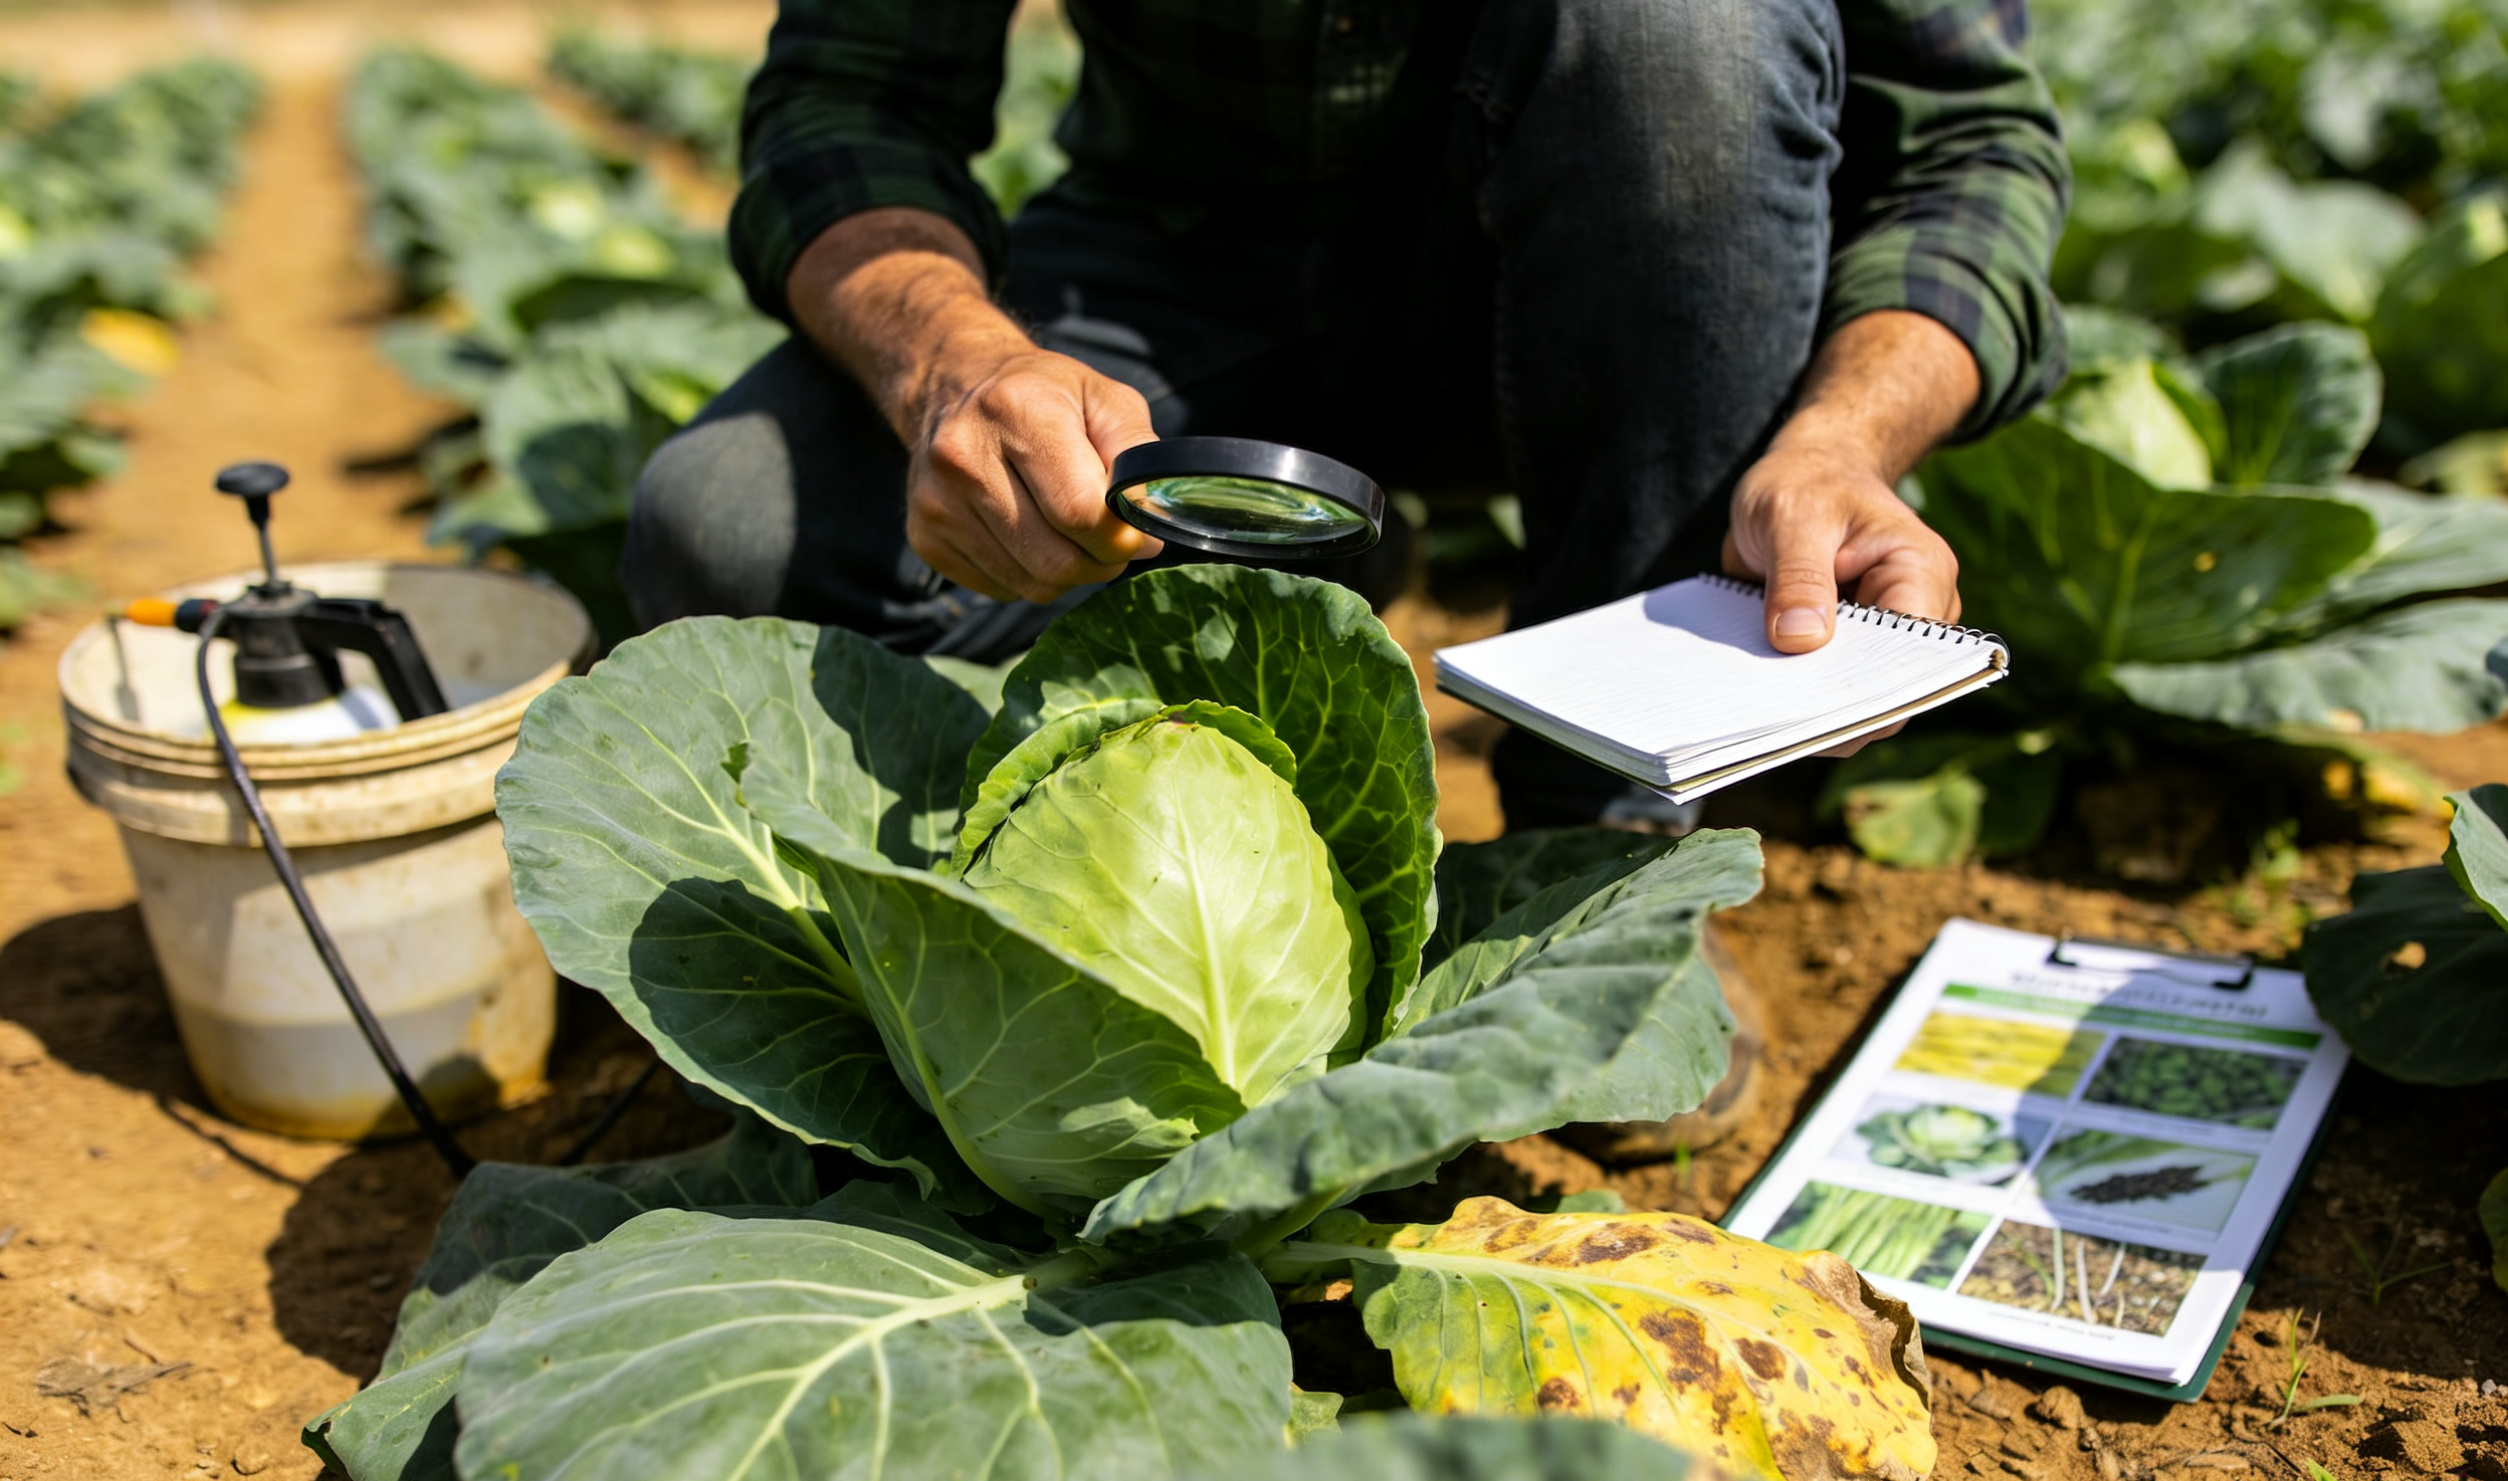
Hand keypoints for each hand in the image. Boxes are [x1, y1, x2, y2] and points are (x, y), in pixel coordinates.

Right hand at [904, 342, 1162, 602]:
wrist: (957, 387)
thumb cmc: (1044, 395)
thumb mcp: (1104, 398)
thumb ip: (1137, 453)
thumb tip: (1150, 521)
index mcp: (1016, 411)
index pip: (1080, 511)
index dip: (1122, 537)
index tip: (1139, 533)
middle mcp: (965, 457)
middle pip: (1056, 560)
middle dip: (1100, 563)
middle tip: (1110, 542)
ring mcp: (938, 503)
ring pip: (1030, 585)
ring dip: (1067, 574)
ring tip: (1071, 536)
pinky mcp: (925, 537)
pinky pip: (1001, 590)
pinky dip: (1028, 577)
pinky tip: (1029, 536)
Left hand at [1721, 310, 1977, 754]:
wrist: (1800, 477)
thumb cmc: (1807, 483)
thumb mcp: (1795, 515)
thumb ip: (1798, 576)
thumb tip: (1799, 642)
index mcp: (1920, 575)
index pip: (1912, 653)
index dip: (1870, 687)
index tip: (1814, 705)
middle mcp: (1911, 617)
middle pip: (1885, 690)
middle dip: (1831, 707)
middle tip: (1768, 715)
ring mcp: (1876, 642)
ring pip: (1850, 701)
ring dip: (1804, 706)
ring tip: (1751, 703)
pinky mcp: (1840, 654)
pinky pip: (1819, 690)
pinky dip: (1787, 694)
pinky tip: (1747, 693)